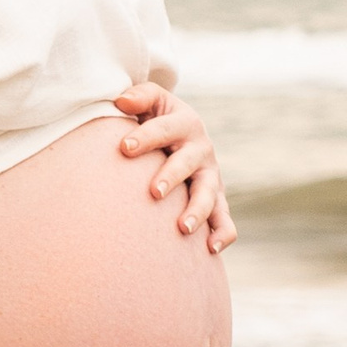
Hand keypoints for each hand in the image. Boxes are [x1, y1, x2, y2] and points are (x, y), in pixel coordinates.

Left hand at [115, 88, 235, 250]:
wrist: (183, 136)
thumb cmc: (158, 119)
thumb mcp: (152, 102)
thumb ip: (139, 97)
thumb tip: (122, 101)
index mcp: (185, 123)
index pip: (165, 129)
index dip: (146, 137)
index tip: (124, 148)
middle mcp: (201, 150)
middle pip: (188, 164)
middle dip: (172, 176)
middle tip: (154, 192)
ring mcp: (211, 177)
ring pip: (209, 195)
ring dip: (198, 211)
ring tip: (183, 228)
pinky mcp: (216, 200)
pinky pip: (224, 219)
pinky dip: (222, 233)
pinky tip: (210, 249)